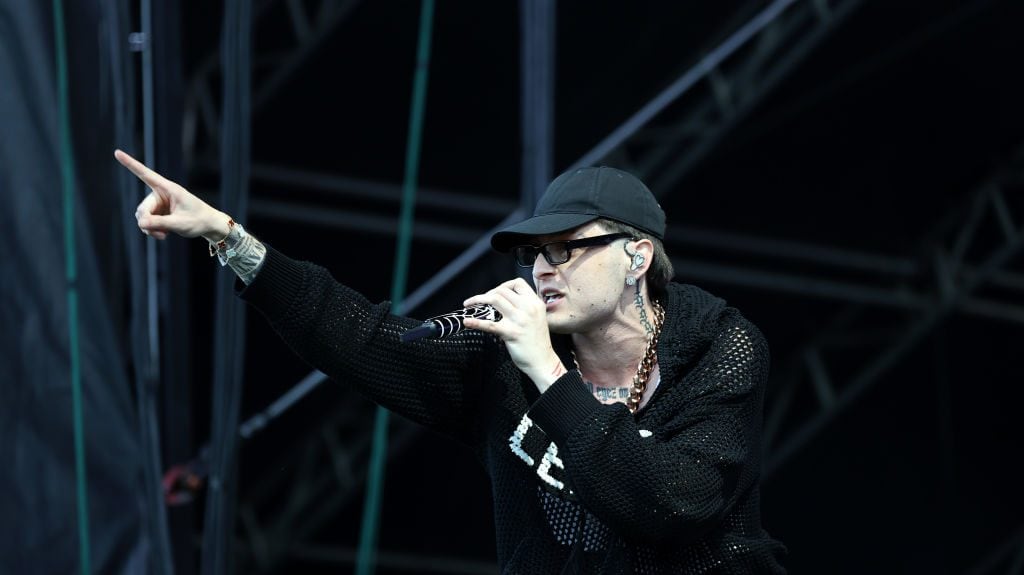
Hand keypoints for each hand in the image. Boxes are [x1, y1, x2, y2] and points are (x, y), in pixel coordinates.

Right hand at [114, 149, 231, 240]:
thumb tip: (140, 223)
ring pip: (142, 216)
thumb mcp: (179, 223)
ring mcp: (159, 204)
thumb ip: (160, 223)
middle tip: (157, 233)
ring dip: (149, 228)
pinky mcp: (158, 213)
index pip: (146, 174)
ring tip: (163, 235)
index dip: (130, 164)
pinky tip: (163, 235)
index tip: (117, 152)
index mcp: (168, 188)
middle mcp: (161, 193)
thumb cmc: (198, 220)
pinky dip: (151, 230)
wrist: (208, 225)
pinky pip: (147, 222)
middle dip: (147, 222)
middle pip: (143, 207)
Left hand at [463, 278, 566, 392]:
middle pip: (502, 290)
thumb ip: (524, 307)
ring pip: (495, 299)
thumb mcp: (537, 318)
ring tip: (469, 305)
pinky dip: (476, 322)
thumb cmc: (537, 342)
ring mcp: (519, 320)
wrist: (543, 361)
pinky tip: (467, 322)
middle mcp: (528, 308)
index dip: (504, 285)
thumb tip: (503, 301)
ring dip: (478, 300)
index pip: (518, 283)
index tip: (495, 292)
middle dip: (487, 293)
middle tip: (480, 301)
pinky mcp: (511, 332)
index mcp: (535, 303)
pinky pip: (489, 324)